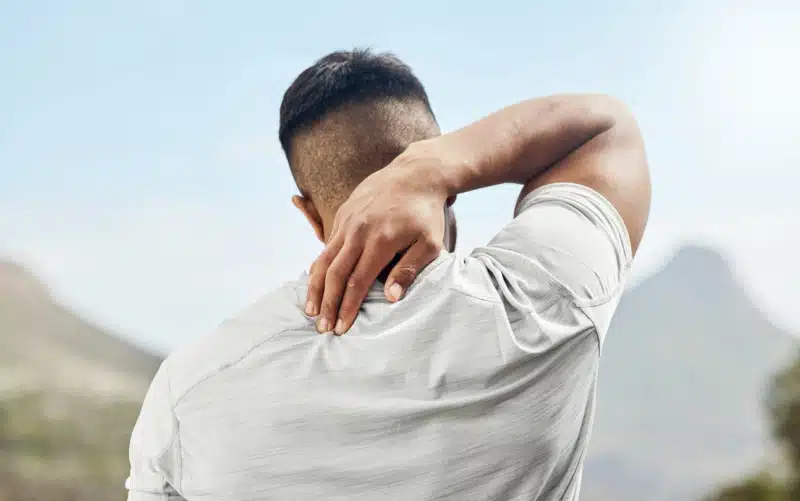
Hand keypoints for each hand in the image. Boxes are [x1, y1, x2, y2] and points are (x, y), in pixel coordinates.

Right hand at [305, 140, 453, 334]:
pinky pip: (327, 245)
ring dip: (315, 288)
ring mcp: (348, 221)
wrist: (415, 174)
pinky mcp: (343, 214)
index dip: (347, 307)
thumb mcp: (429, 243)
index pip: (357, 282)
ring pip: (324, 259)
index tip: (341, 328)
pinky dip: (319, 266)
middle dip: (327, 304)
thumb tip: (391, 298)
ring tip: (311, 310)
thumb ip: (409, 270)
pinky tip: (317, 283)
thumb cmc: (425, 213)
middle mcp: (358, 231)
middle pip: (334, 274)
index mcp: (380, 241)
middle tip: (322, 327)